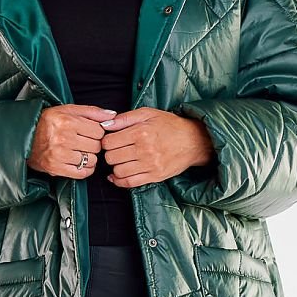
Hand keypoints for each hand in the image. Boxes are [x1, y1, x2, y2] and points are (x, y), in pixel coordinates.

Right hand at [27, 104, 117, 179]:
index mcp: (67, 121)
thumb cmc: (48, 122)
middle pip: (96, 146)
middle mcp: (63, 138)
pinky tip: (80, 163)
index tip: (90, 133)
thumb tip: (112, 115)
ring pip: (91, 160)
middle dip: (93, 145)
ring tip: (80, 152)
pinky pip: (82, 173)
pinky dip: (85, 170)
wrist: (25, 137)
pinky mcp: (56, 168)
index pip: (99, 131)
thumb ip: (92, 111)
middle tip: (84, 143)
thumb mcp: (68, 110)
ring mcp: (59, 155)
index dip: (97, 132)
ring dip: (90, 158)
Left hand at [99, 108, 215, 188]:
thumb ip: (124, 118)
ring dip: (115, 167)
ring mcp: (150, 165)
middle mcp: (144, 149)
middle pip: (111, 157)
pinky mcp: (154, 176)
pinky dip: (119, 181)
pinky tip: (117, 175)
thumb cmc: (170, 125)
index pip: (108, 142)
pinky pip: (129, 183)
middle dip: (110, 154)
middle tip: (117, 151)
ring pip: (118, 171)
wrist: (193, 141)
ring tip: (121, 161)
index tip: (111, 140)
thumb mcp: (148, 114)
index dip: (106, 141)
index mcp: (141, 132)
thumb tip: (104, 124)